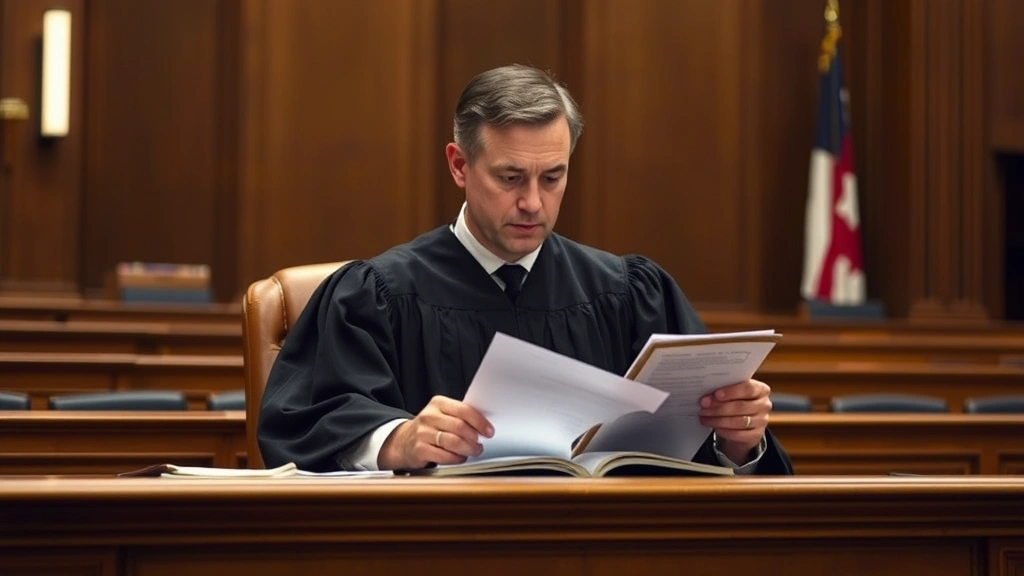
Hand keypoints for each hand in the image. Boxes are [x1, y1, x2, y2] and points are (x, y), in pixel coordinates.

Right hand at [377, 395, 493, 469]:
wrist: (404, 441)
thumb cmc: (430, 428)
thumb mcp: (443, 415)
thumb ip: (461, 417)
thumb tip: (485, 426)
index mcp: (438, 403)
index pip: (464, 410)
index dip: (480, 422)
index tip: (489, 431)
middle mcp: (429, 416)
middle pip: (460, 427)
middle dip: (475, 438)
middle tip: (480, 444)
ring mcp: (423, 433)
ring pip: (454, 442)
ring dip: (468, 449)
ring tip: (473, 451)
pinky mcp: (420, 449)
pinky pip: (446, 456)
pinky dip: (457, 458)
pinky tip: (460, 457)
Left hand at [698, 379, 770, 464]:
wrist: (745, 423)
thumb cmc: (736, 401)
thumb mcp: (734, 393)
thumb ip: (724, 391)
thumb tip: (706, 396)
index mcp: (761, 389)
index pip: (748, 388)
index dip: (731, 391)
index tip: (716, 394)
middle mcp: (764, 405)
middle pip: (740, 406)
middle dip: (719, 406)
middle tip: (703, 405)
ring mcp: (762, 421)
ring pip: (738, 421)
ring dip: (718, 420)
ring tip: (704, 417)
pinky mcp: (756, 435)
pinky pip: (738, 434)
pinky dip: (723, 431)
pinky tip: (713, 427)